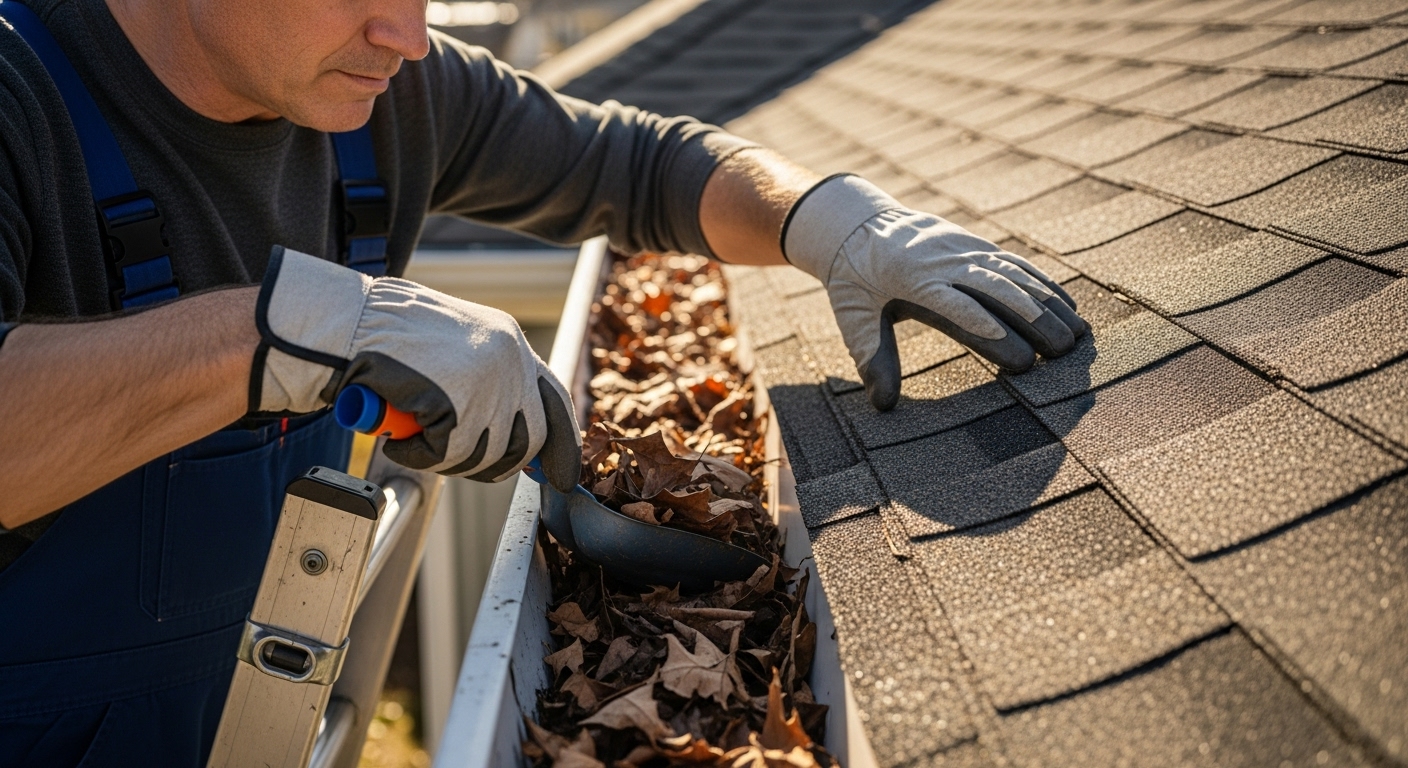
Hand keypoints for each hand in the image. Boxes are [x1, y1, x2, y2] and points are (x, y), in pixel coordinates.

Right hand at [251, 247, 580, 490]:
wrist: (350, 323)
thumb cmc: (388, 336)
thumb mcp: (456, 347)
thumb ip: (489, 381)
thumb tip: (512, 436)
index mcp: (511, 342)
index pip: (555, 401)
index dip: (561, 444)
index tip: (560, 476)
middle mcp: (510, 360)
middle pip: (527, 440)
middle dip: (496, 463)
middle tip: (456, 459)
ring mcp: (488, 383)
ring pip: (486, 454)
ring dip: (446, 457)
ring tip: (414, 432)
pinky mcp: (459, 405)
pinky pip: (446, 457)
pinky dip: (416, 455)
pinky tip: (398, 435)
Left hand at [783, 175, 1087, 410]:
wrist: (858, 223)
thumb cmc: (853, 279)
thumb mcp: (853, 317)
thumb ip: (871, 356)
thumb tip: (883, 404)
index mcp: (911, 279)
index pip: (955, 306)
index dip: (987, 328)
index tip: (1017, 357)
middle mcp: (944, 262)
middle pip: (996, 289)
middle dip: (1033, 320)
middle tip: (1062, 353)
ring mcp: (964, 250)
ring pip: (1014, 275)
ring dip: (1049, 304)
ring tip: (1079, 336)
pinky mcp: (976, 245)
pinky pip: (1016, 264)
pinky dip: (1045, 285)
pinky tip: (1070, 306)